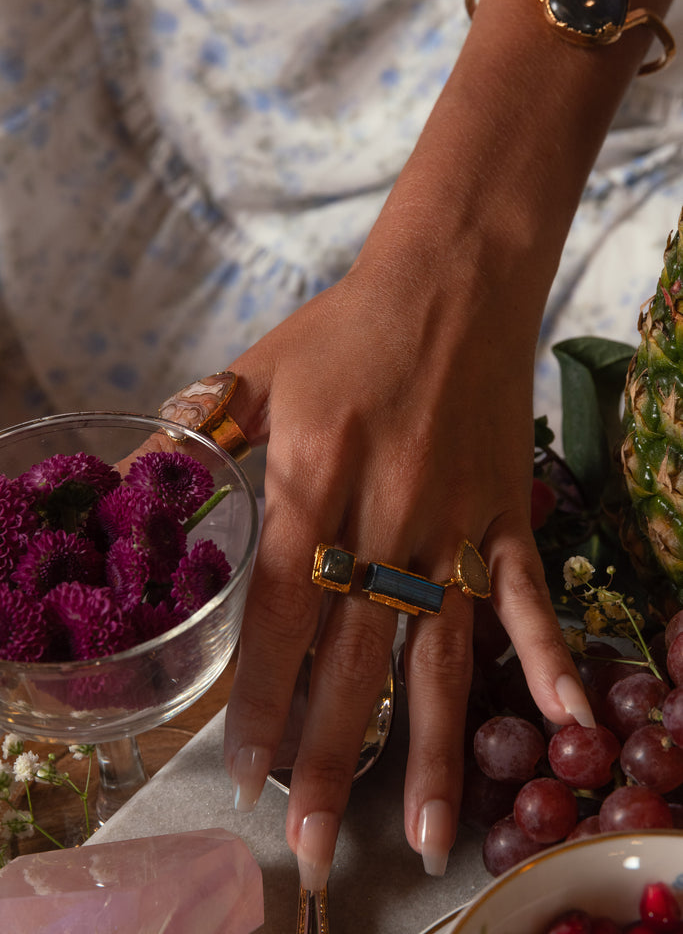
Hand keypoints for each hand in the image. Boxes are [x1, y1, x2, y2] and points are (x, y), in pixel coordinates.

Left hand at [219, 192, 592, 888]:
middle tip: (311, 842)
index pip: (280, 613)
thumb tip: (132, 491)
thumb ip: (196, 441)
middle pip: (356, 654)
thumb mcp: (256, 375)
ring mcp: (456, 519)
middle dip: (330, 755)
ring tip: (421, 833)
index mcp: (315, 478)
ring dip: (430, 746)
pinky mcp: (507, 513)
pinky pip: (527, 595)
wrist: (452, 279)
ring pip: (440, 648)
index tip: (245, 771)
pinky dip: (548, 657)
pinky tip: (564, 722)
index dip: (259, 698)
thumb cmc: (347, 327)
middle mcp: (387, 513)